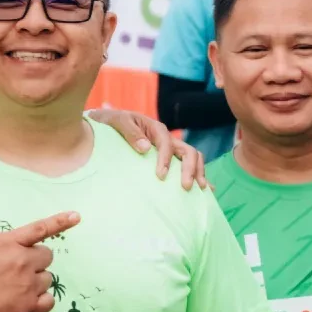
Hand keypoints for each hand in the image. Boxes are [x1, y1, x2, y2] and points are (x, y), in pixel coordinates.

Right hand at [0, 189, 78, 311]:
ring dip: (37, 279)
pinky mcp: (30, 308)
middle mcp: (23, 262)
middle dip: (36, 258)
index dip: (60, 221)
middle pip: (47, 255)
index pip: (40, 229)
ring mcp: (28, 286)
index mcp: (10, 243)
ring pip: (48, 278)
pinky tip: (26, 299)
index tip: (77, 216)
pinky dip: (41, 300)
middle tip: (18, 266)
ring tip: (17, 284)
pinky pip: (49, 300)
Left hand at [88, 106, 207, 188]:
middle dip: (190, 168)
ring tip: (201, 188)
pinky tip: (205, 189)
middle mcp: (166, 138)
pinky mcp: (169, 158)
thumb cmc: (111, 122)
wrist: (107, 123)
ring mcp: (170, 148)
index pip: (166, 143)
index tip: (160, 176)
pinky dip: (197, 175)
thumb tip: (145, 148)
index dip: (166, 159)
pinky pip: (187, 165)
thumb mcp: (117, 122)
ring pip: (192, 157)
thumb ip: (130, 132)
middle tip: (185, 186)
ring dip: (198, 171)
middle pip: (187, 151)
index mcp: (155, 128)